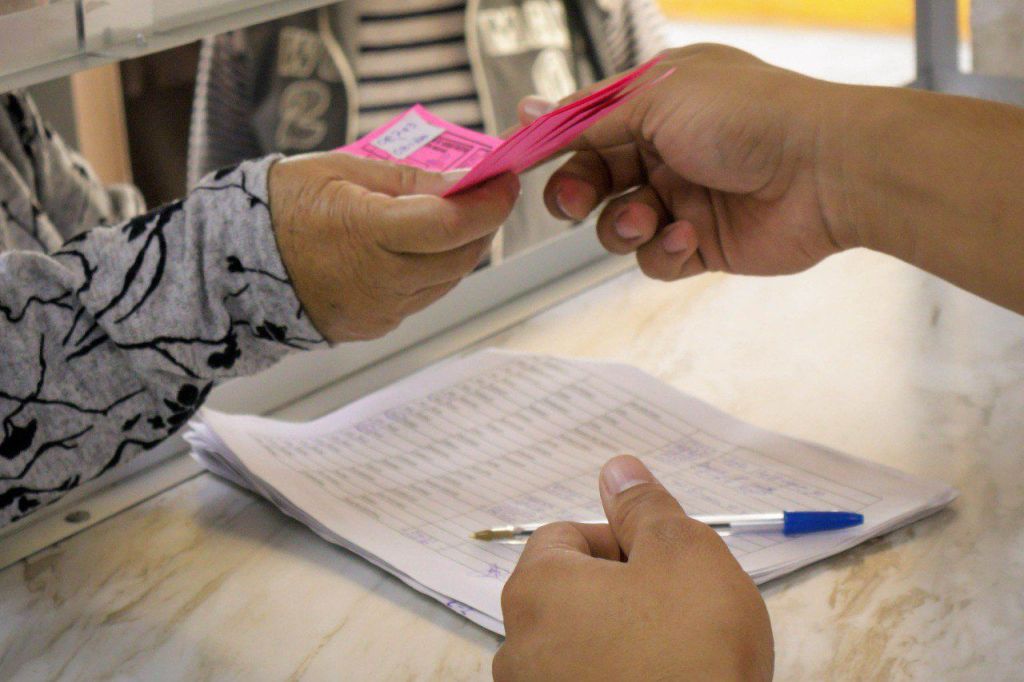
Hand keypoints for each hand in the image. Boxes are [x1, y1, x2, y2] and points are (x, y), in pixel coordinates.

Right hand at [269, 153, 518, 342]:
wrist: (235, 263)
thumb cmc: (284, 206)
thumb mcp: (342, 170)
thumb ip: (409, 180)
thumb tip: (463, 180)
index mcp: (366, 232)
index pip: (450, 225)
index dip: (488, 205)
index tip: (505, 182)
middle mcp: (379, 280)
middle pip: (460, 256)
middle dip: (485, 224)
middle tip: (490, 194)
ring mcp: (379, 309)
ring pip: (448, 280)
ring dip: (464, 249)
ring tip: (460, 216)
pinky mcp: (376, 326)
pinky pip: (424, 297)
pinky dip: (437, 270)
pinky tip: (427, 247)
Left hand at [494, 455, 772, 681]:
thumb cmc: (692, 651)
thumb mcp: (683, 554)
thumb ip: (646, 507)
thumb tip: (616, 468)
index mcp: (536, 588)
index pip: (566, 535)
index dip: (622, 539)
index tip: (666, 564)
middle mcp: (517, 646)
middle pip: (570, 592)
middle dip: (624, 591)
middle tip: (680, 610)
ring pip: (579, 645)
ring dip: (622, 640)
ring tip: (676, 658)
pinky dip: (619, 678)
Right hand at [519, 45, 849, 281]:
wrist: (826, 171)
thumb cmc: (749, 117)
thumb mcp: (656, 97)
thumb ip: (589, 116)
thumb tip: (529, 111)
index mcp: (658, 101)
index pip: (587, 126)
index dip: (554, 147)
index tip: (522, 165)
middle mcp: (668, 148)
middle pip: (595, 179)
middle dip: (578, 194)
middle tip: (575, 205)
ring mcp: (685, 197)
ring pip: (619, 225)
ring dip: (623, 225)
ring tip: (649, 218)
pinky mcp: (703, 244)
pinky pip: (656, 259)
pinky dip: (663, 251)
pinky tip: (687, 236)